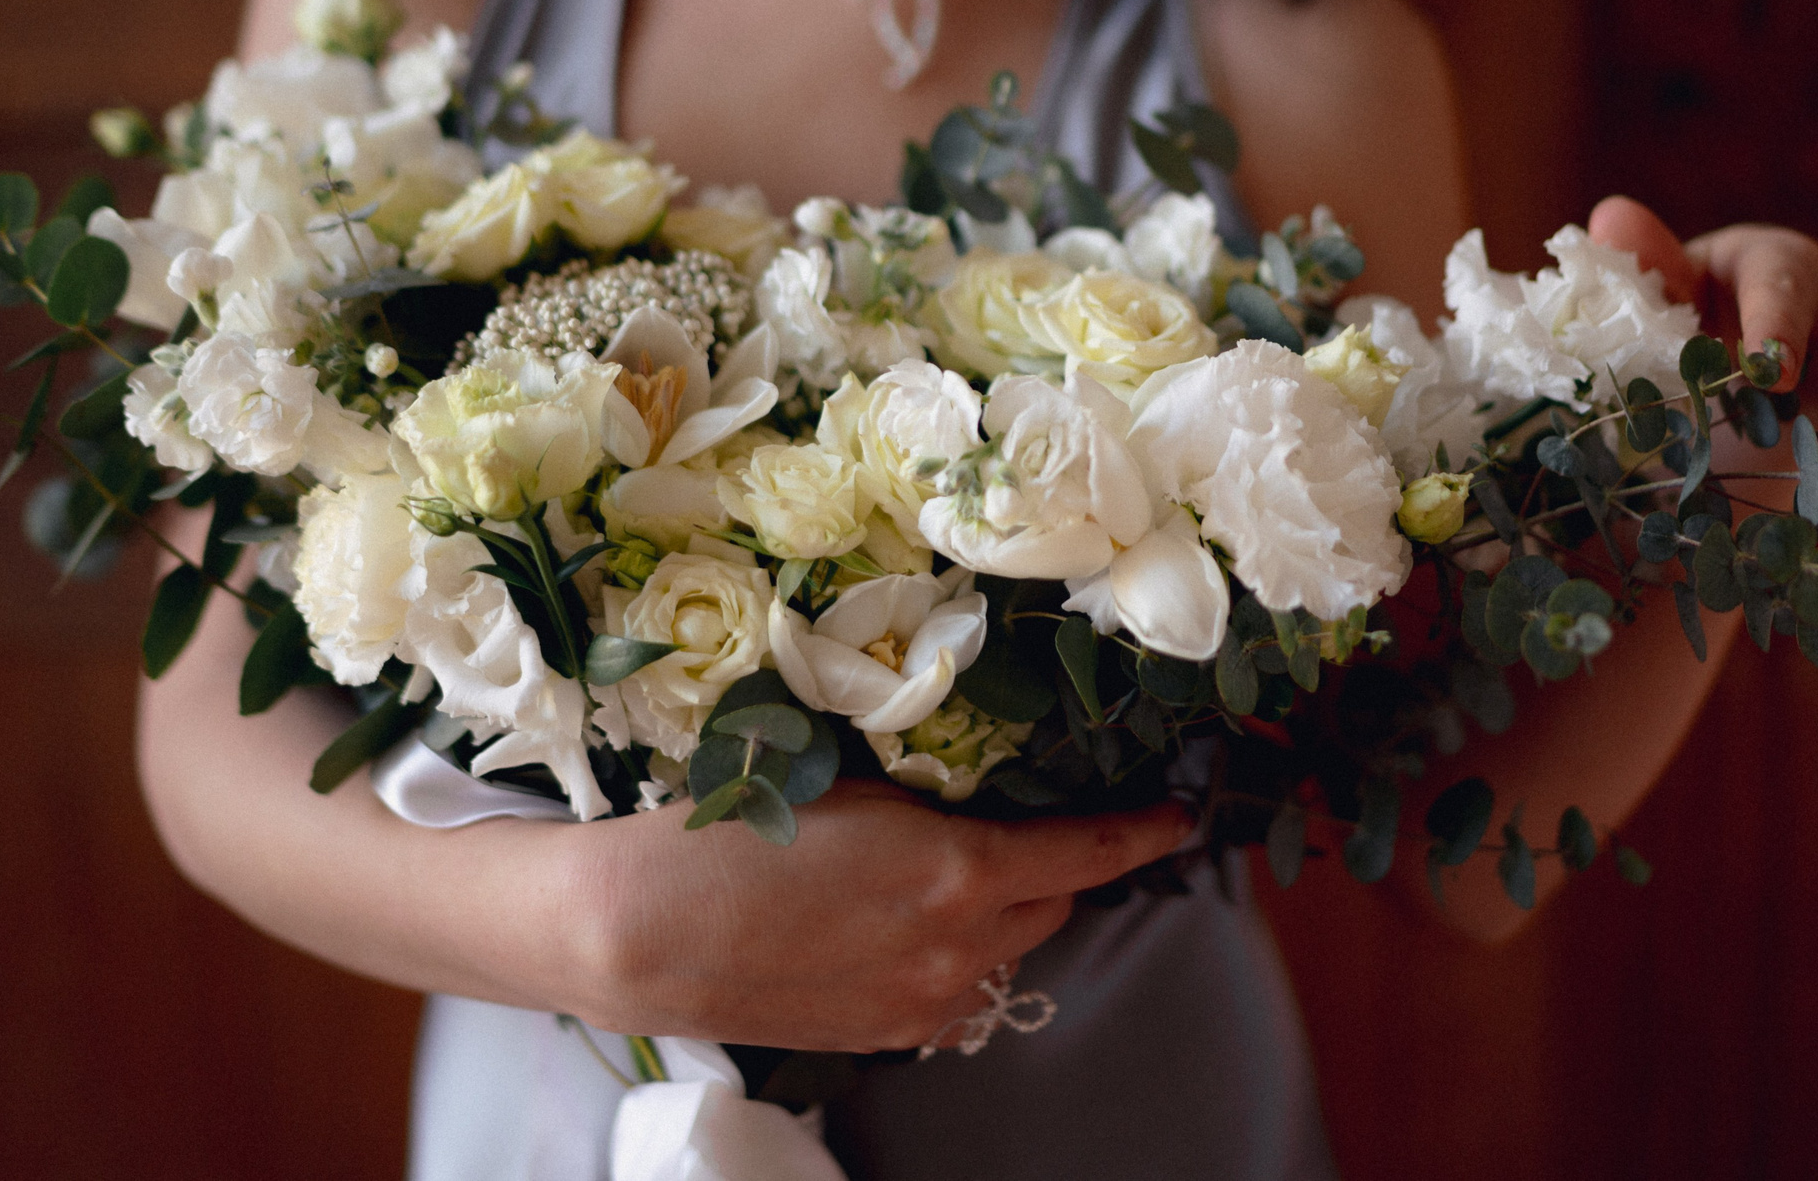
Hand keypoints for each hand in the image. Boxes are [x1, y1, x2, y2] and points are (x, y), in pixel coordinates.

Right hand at [556, 781, 1190, 1050]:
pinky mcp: (883, 1037)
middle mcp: (958, 949)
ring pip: (1002, 955)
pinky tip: (895, 930)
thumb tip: (980, 795)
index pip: (1088, 854)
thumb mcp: (851, 781)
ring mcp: (922, 1003)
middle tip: (1016, 828)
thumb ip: (934, 795)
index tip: (1178, 819)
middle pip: (1051, 907)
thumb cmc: (734, 828)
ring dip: (997, 917)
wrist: (638, 928)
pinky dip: (950, 960)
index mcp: (960, 873)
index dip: (1142, 834)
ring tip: (938, 878)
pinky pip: (952, 994)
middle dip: (1051, 869)